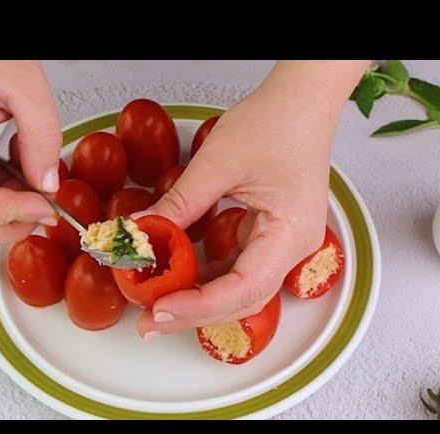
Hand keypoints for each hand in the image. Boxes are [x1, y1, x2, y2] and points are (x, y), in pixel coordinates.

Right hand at [0, 60, 61, 243]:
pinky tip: (21, 169)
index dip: (12, 215)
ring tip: (34, 182)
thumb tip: (48, 184)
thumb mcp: (25, 83)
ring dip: (7, 212)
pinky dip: (3, 195)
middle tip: (44, 209)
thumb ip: (42, 135)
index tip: (47, 206)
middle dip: (8, 225)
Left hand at [135, 60, 368, 336]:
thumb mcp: (217, 163)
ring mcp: (283, 244)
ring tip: (156, 306)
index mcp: (291, 232)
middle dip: (195, 313)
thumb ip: (179, 204)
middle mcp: (293, 247)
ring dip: (198, 299)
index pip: (245, 287)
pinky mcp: (270, 236)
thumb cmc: (275, 123)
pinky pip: (237, 268)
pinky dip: (206, 277)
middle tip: (150, 323)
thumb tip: (139, 234)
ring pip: (239, 289)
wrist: (299, 103)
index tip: (160, 309)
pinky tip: (177, 279)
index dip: (201, 304)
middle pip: (242, 298)